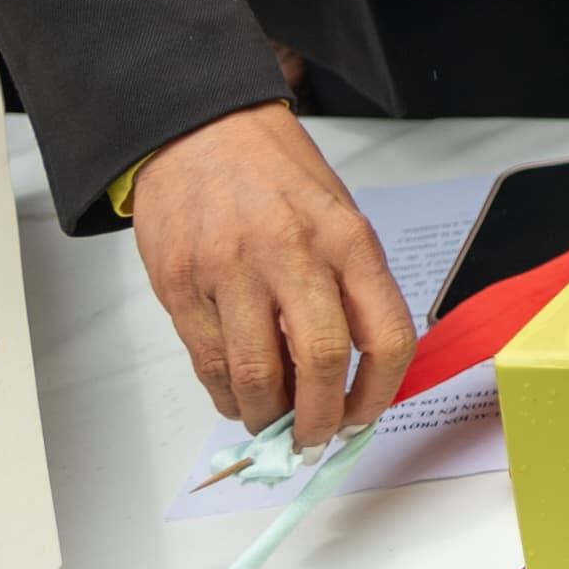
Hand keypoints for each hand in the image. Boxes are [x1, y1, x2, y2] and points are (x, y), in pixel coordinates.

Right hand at [127, 103, 414, 442]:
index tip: (364, 417)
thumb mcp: (336, 215)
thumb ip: (349, 288)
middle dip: (320, 418)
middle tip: (314, 437)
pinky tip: (237, 396)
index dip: (378, 393)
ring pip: (256, 374)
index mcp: (347, 238)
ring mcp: (233, 270)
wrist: (199, 131)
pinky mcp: (182, 285)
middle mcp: (294, 253)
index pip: (386, 334)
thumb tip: (354, 373)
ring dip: (268, 416)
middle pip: (321, 361)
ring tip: (273, 422)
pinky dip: (226, 395)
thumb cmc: (274, 175)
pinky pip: (208, 363)